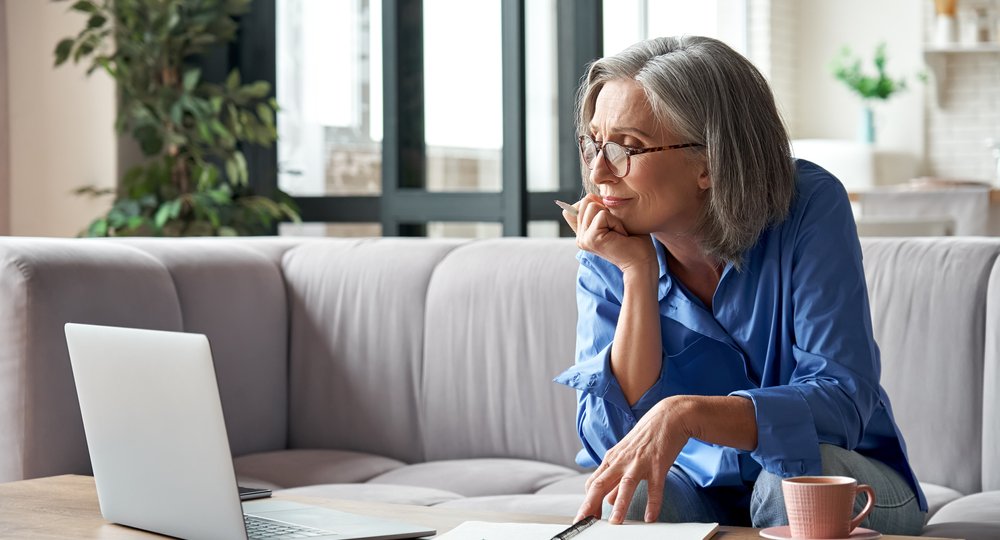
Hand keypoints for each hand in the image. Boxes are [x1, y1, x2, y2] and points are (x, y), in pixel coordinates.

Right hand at [560, 194, 654, 274]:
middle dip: (606, 210)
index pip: (578, 205)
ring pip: (592, 205)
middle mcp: (580, 237)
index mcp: (583, 233)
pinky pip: (602, 215)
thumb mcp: (614, 220)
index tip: (611, 224)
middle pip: (586, 201)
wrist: (642, 262)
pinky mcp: (591, 239)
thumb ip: (598, 210)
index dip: (597, 206)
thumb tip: (590, 197)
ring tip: (618, 232)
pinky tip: (621, 236)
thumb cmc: (634, 241)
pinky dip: (616, 222)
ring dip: (612, 216)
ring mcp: (583, 239)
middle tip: (617, 229)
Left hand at [574, 397, 693, 523]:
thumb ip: (616, 479)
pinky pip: (655, 487)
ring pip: (625, 485)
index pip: (593, 483)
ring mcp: (639, 462)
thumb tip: (607, 499)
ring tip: (615, 522)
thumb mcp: (626, 456)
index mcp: (612, 459)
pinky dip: (653, 503)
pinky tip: (650, 517)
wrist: (668, 416)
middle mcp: (622, 461)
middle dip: (590, 504)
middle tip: (584, 521)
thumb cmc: (646, 437)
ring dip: (619, 505)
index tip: (584, 517)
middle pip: (601, 484)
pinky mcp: (658, 464)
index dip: (587, 501)